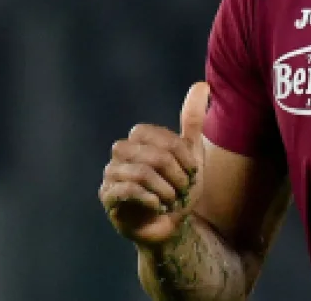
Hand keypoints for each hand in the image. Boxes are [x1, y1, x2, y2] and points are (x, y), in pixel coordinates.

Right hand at [99, 81, 209, 245]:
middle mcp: (120, 152)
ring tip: (171, 199)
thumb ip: (193, 120)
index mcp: (138, 139)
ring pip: (140, 173)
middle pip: (151, 154)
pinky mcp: (108, 197)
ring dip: (165, 189)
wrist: (171, 226)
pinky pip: (127, 190)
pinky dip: (150, 198)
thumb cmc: (179, 188)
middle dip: (174, 174)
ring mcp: (111, 174)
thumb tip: (202, 85)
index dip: (180, 154)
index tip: (192, 172)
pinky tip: (159, 206)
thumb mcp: (192, 154)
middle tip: (182, 189)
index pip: (157, 135)